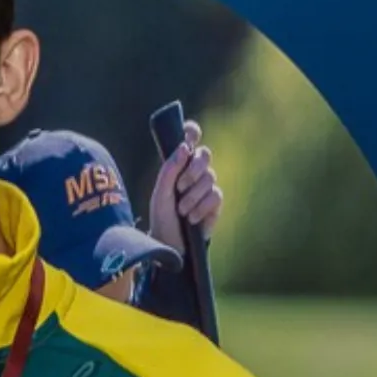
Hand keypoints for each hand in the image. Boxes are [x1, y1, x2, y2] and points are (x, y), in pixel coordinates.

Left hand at [148, 119, 223, 253]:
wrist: (170, 244)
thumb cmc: (162, 218)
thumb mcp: (161, 194)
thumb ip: (169, 170)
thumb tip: (184, 147)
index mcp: (179, 165)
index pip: (189, 141)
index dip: (191, 132)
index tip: (190, 133)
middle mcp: (194, 172)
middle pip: (205, 155)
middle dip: (193, 170)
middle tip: (179, 187)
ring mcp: (207, 186)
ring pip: (210, 177)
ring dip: (193, 196)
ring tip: (182, 211)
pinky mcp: (215, 203)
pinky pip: (215, 195)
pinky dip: (202, 207)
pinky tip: (192, 218)